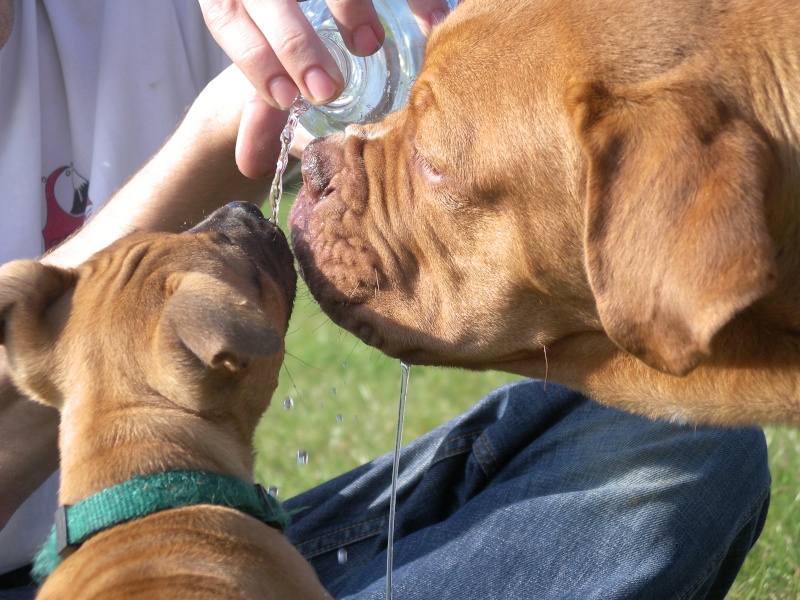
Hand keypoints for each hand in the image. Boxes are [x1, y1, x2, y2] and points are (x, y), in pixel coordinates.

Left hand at [199, 0, 451, 177]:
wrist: (305, 3)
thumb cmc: (279, 39)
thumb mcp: (267, 67)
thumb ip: (259, 112)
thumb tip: (250, 169)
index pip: (228, 18)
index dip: (254, 60)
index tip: (287, 101)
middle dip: (295, 45)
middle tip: (326, 91)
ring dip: (348, 6)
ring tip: (369, 46)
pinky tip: (433, 18)